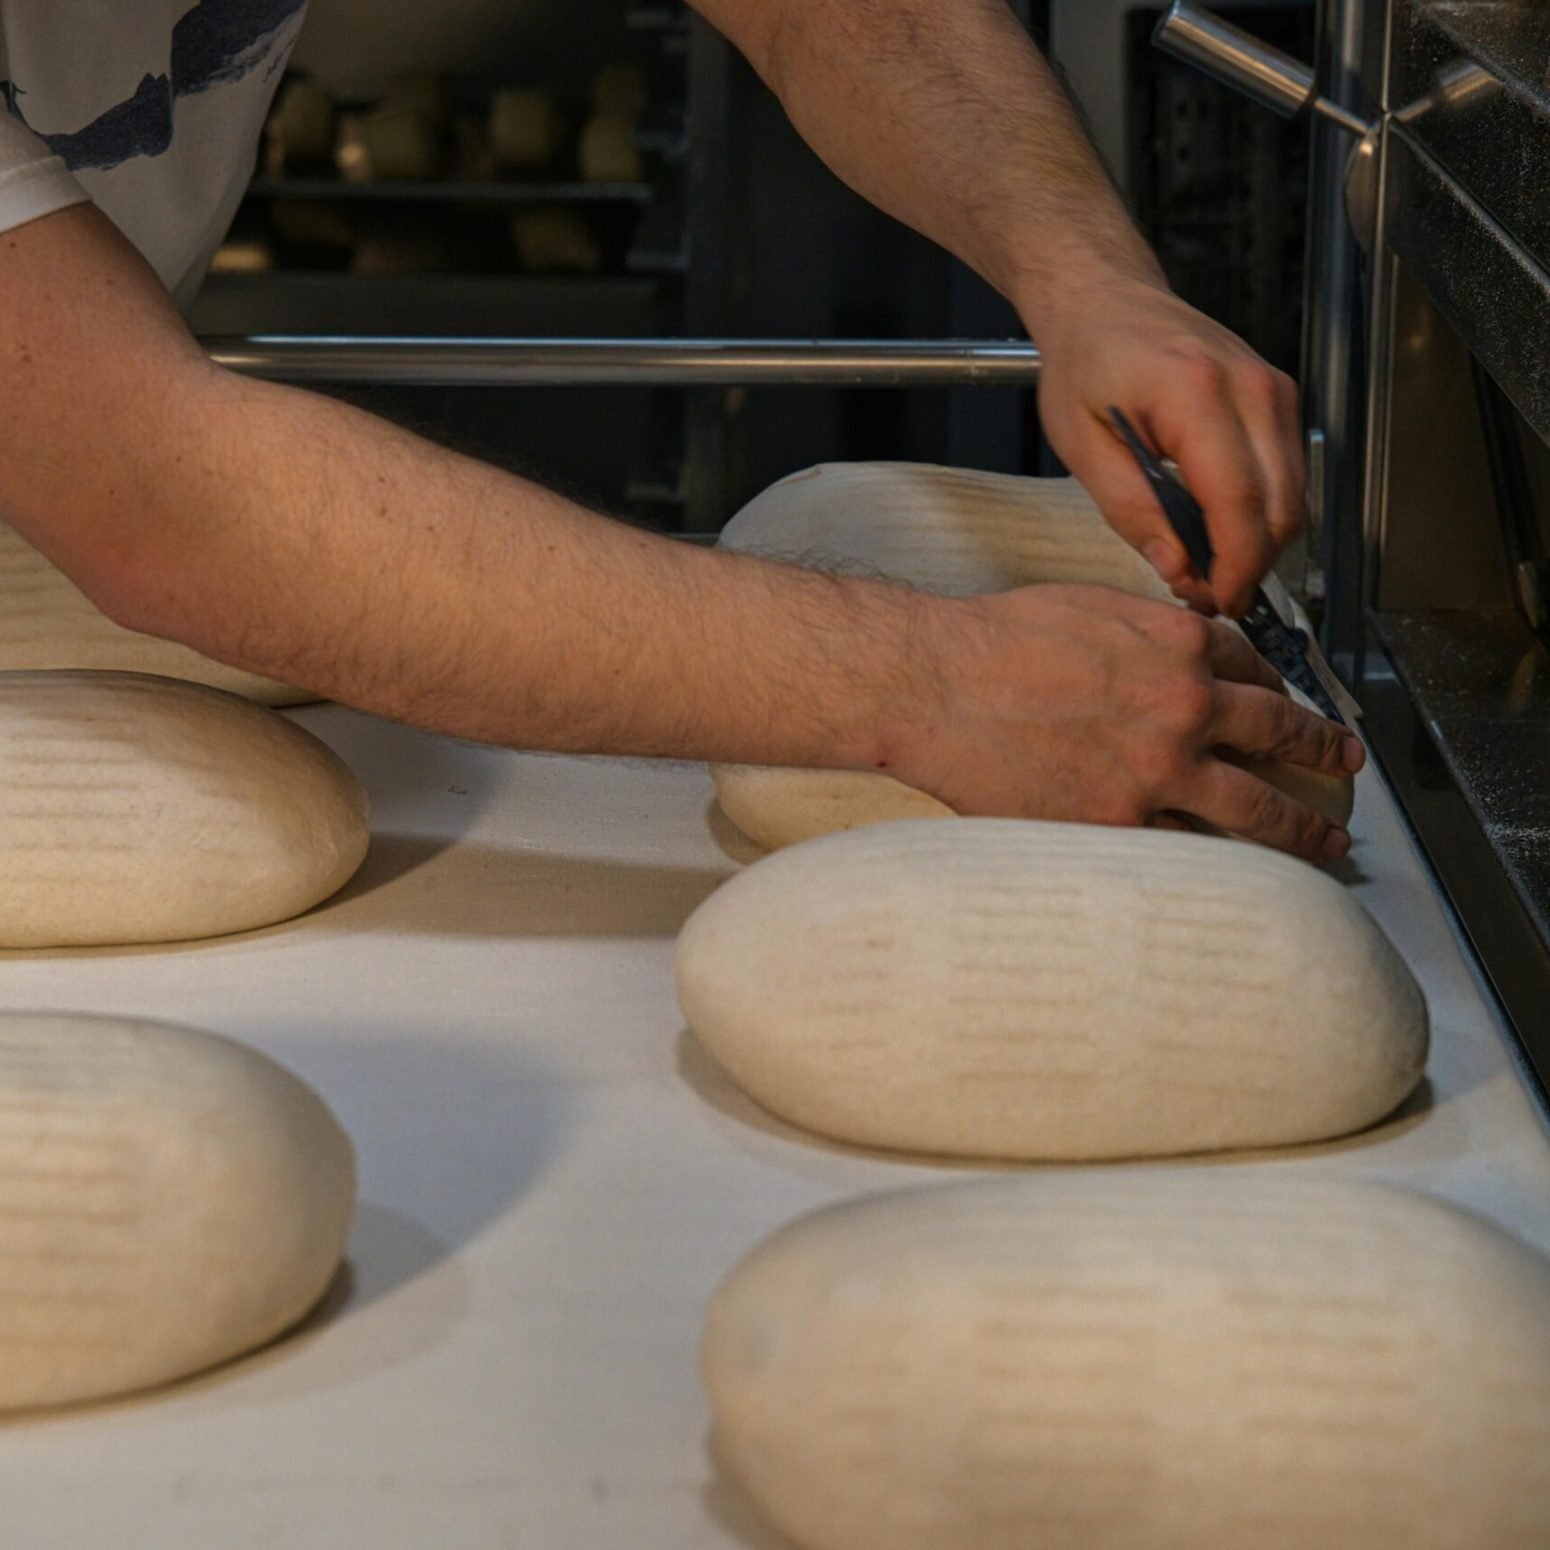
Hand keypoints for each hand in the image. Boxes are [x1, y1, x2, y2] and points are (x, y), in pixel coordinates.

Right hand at [890, 584, 1363, 861]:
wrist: (936, 686)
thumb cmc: (994, 641)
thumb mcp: (1089, 606)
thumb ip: (1147, 630)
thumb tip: (1177, 649)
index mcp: (1178, 645)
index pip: (1254, 666)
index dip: (1279, 687)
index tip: (1289, 704)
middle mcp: (1184, 707)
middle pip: (1280, 734)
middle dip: (1324, 751)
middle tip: (1346, 762)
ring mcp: (1156, 771)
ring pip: (1255, 809)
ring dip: (1302, 829)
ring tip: (1328, 846)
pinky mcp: (1118, 823)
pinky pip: (1187, 850)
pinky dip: (1219, 866)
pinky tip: (1241, 883)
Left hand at [1028, 277, 1304, 617]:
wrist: (1106, 301)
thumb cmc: (1087, 361)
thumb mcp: (1083, 444)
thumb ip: (1130, 509)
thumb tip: (1175, 567)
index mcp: (1196, 393)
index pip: (1240, 500)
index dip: (1234, 564)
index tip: (1215, 601)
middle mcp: (1251, 387)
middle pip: (1281, 505)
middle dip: (1250, 565)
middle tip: (1204, 596)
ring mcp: (1274, 389)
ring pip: (1294, 495)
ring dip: (1259, 544)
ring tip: (1206, 569)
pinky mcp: (1280, 398)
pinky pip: (1288, 474)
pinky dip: (1262, 513)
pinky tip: (1219, 531)